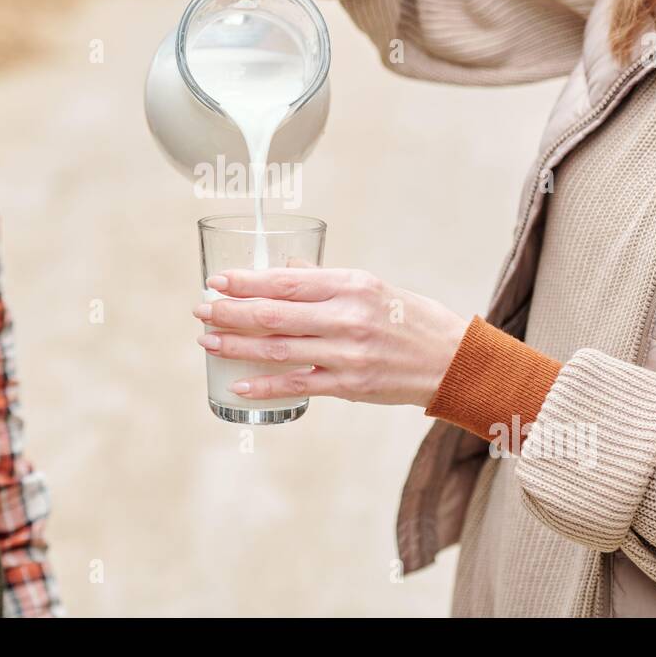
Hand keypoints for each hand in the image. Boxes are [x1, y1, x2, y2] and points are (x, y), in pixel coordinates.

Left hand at [192, 266, 468, 407]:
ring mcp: (347, 354)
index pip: (286, 282)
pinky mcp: (349, 386)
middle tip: (201, 310)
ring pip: (278, 350)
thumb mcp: (372, 287)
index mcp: (352, 285)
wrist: (454, 361)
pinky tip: (238, 382)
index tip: (217, 280)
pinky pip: (296, 384)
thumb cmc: (411, 319)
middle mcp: (347, 317)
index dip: (246, 282)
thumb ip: (326, 280)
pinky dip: (264, 385)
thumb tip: (284, 270)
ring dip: (236, 345)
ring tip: (208, 341)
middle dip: (230, 312)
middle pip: (273, 315)